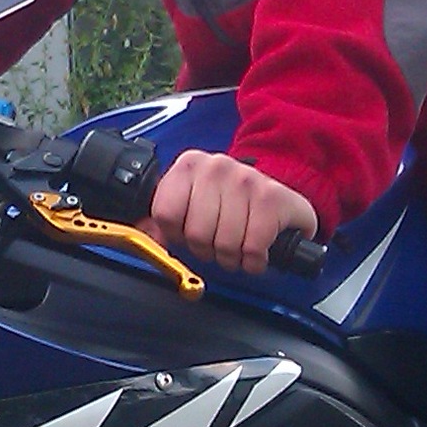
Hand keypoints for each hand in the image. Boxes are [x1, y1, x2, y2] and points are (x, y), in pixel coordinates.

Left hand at [147, 151, 319, 275]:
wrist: (281, 200)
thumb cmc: (233, 204)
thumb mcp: (193, 204)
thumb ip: (165, 219)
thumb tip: (145, 234)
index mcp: (190, 165)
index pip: (165, 213)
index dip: (176, 234)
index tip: (189, 232)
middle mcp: (216, 166)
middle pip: (194, 233)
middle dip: (207, 250)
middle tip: (219, 242)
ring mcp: (246, 180)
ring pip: (223, 243)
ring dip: (232, 258)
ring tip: (239, 246)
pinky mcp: (272, 198)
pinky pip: (252, 248)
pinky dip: (254, 261)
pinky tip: (256, 251)